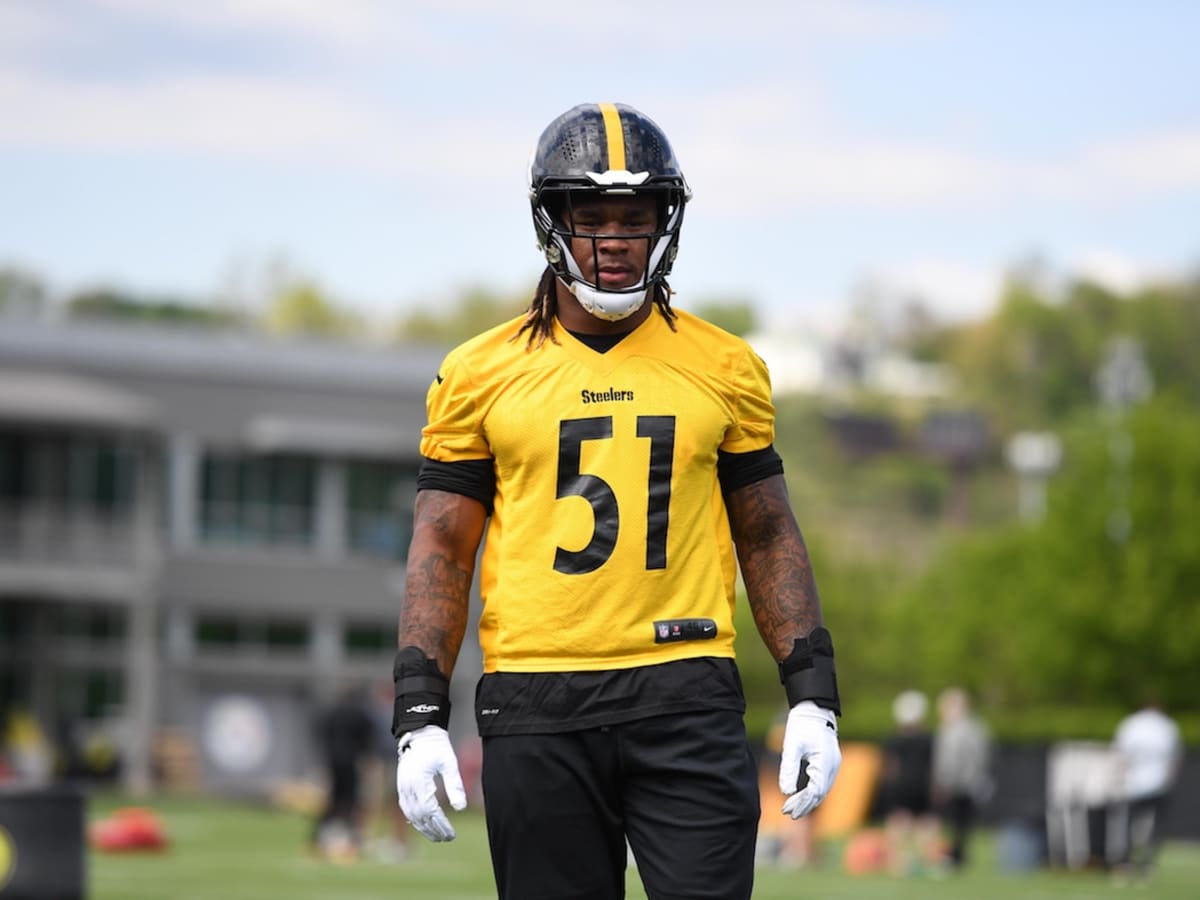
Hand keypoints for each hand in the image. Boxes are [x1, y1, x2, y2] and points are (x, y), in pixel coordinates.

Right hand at [396, 725, 467, 841]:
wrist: (419, 734)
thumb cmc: (437, 747)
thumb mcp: (449, 763)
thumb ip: (455, 785)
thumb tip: (461, 808)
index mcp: (419, 781)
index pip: (430, 811)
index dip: (441, 825)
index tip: (452, 834)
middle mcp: (408, 787)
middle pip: (420, 817)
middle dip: (434, 830)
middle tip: (448, 838)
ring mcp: (402, 788)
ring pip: (411, 815)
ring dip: (424, 828)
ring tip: (439, 837)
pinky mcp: (401, 787)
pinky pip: (406, 809)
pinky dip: (415, 820)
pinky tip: (425, 827)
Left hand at [779, 700, 840, 818]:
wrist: (814, 709)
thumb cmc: (802, 724)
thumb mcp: (791, 745)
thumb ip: (789, 767)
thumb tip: (785, 791)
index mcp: (825, 762)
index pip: (815, 791)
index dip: (802, 803)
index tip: (788, 810)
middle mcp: (833, 766)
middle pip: (820, 794)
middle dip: (804, 805)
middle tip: (788, 814)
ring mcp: (833, 764)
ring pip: (822, 790)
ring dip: (808, 801)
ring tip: (792, 809)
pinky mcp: (829, 762)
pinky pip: (823, 783)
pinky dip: (812, 792)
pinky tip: (801, 796)